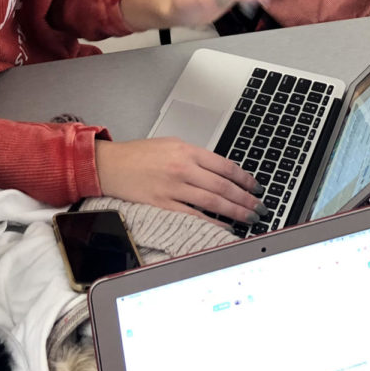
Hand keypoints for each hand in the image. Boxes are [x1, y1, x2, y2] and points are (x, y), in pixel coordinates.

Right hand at [94, 137, 265, 223]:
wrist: (110, 165)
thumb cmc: (137, 154)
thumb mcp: (170, 144)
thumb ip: (194, 156)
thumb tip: (220, 170)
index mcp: (185, 150)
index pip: (224, 165)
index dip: (244, 178)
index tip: (256, 186)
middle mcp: (181, 168)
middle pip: (223, 185)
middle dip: (245, 198)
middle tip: (259, 206)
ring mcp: (173, 187)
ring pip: (212, 201)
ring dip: (235, 211)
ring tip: (248, 217)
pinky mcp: (163, 203)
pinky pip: (194, 215)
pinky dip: (212, 222)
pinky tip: (224, 226)